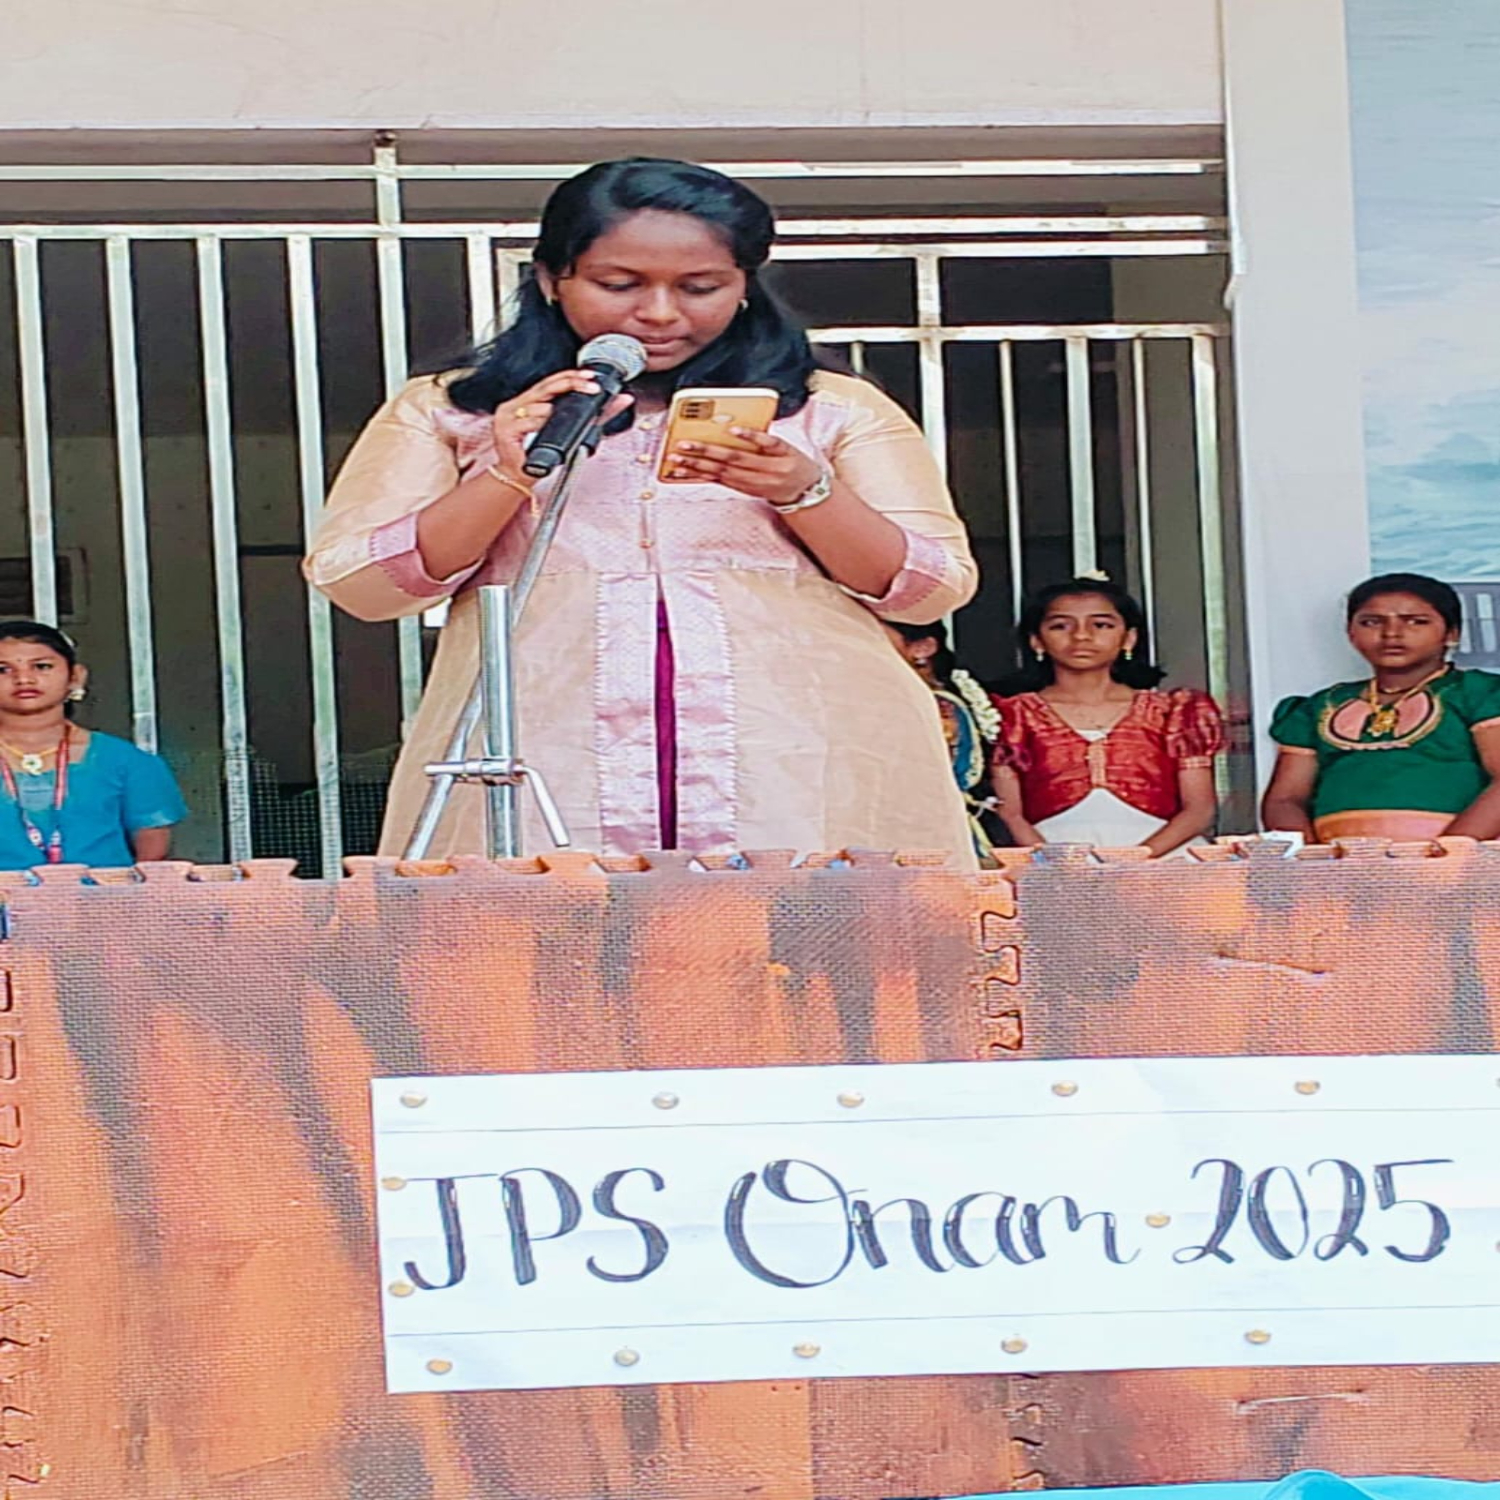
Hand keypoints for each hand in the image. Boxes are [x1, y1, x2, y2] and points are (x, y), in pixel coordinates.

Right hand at [488, 371, 632, 488]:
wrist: (519, 478)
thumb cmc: (541, 456)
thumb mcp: (574, 433)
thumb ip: (597, 416)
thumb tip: (622, 400)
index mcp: (530, 401)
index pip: (551, 382)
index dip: (571, 377)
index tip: (591, 377)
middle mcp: (517, 405)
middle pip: (546, 386)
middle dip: (571, 384)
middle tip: (590, 386)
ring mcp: (508, 416)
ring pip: (538, 405)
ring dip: (554, 412)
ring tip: (563, 422)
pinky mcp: (505, 430)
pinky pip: (526, 421)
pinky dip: (539, 423)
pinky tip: (544, 428)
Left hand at [665, 427, 823, 508]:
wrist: (802, 493)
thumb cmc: (795, 464)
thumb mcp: (789, 449)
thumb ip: (768, 440)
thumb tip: (741, 430)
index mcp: (775, 463)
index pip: (755, 451)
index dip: (745, 439)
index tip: (730, 429)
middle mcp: (759, 477)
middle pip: (729, 464)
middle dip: (705, 454)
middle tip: (684, 445)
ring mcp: (747, 485)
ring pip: (718, 475)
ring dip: (695, 468)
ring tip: (676, 460)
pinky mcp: (740, 489)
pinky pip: (716, 482)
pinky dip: (697, 477)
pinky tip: (682, 473)